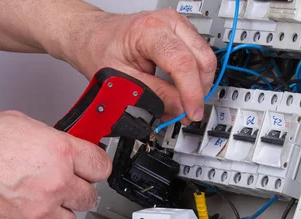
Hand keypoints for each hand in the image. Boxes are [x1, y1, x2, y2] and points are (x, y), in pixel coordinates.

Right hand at [0, 111, 110, 218]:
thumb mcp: (19, 124)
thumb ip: (48, 138)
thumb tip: (59, 146)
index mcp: (59, 152)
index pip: (101, 166)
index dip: (96, 168)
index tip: (92, 170)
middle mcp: (56, 183)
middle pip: (90, 197)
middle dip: (79, 191)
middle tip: (67, 187)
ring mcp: (42, 211)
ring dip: (62, 214)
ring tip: (47, 204)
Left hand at [69, 9, 217, 123]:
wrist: (95, 36)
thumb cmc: (101, 49)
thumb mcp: (121, 78)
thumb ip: (153, 94)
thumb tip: (179, 108)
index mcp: (151, 30)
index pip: (183, 64)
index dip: (191, 93)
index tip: (192, 113)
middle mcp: (169, 22)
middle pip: (203, 60)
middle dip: (198, 91)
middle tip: (187, 113)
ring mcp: (178, 25)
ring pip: (205, 59)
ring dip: (197, 86)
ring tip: (180, 105)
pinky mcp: (181, 34)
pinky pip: (198, 57)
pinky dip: (192, 78)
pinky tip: (180, 92)